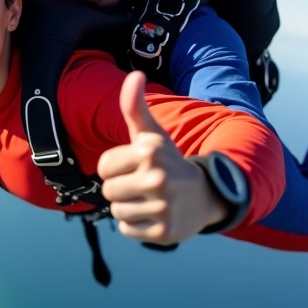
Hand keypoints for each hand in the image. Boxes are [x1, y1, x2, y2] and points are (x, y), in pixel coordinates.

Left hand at [97, 71, 229, 244]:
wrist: (204, 195)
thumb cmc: (167, 160)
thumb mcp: (151, 134)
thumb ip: (135, 106)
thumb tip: (134, 74)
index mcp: (149, 151)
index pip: (103, 167)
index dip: (115, 168)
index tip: (135, 166)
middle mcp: (157, 178)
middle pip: (108, 191)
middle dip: (121, 189)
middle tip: (143, 185)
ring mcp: (163, 207)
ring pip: (116, 212)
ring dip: (128, 207)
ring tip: (148, 200)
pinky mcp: (165, 232)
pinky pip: (127, 230)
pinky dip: (136, 226)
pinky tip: (153, 215)